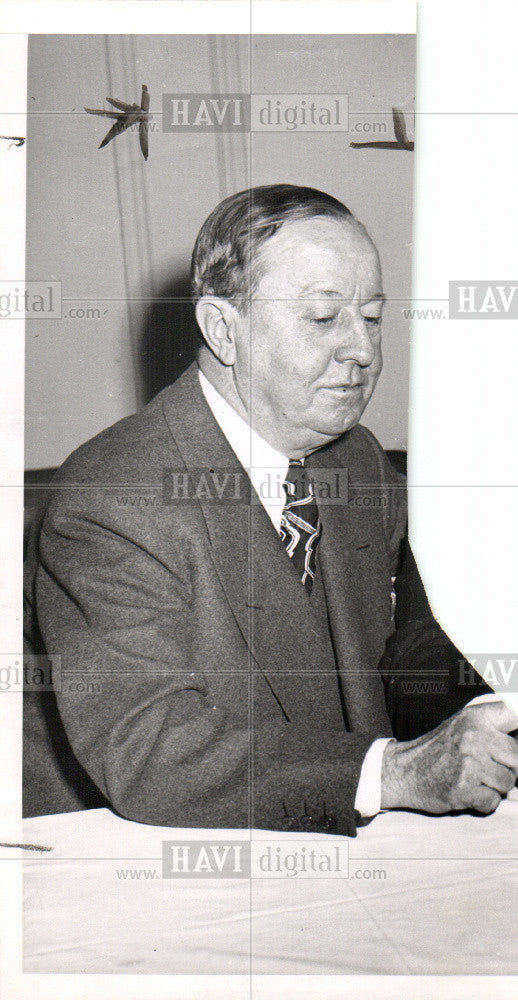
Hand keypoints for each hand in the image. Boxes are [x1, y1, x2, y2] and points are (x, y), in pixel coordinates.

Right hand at [381, 701, 517, 814]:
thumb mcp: (463, 724)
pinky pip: (493, 801)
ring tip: (477, 780)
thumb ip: (493, 725)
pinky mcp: (463, 788)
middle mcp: (474, 737)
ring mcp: (469, 763)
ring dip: (496, 787)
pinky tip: (470, 793)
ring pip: (508, 782)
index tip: (515, 740)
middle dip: (510, 767)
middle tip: (491, 768)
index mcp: (475, 717)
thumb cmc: (439, 749)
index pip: (513, 712)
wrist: (405, 771)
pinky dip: (484, 802)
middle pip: (517, 757)